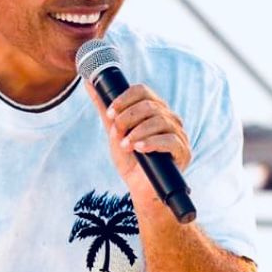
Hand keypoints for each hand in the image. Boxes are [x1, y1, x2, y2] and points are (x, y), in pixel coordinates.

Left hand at [85, 81, 190, 207]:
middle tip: (116, 132)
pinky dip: (151, 143)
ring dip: (137, 132)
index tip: (110, 113)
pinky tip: (139, 149)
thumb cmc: (130, 159)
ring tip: (125, 145)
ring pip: (160, 121)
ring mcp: (178, 134)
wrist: (139, 188)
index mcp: (154, 110)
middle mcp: (169, 118)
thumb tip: (89, 84)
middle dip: (128, 117)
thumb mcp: (114, 132)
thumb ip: (105, 109)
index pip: (142, 91)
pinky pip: (170, 140)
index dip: (124, 99)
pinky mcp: (183, 152)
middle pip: (150, 105)